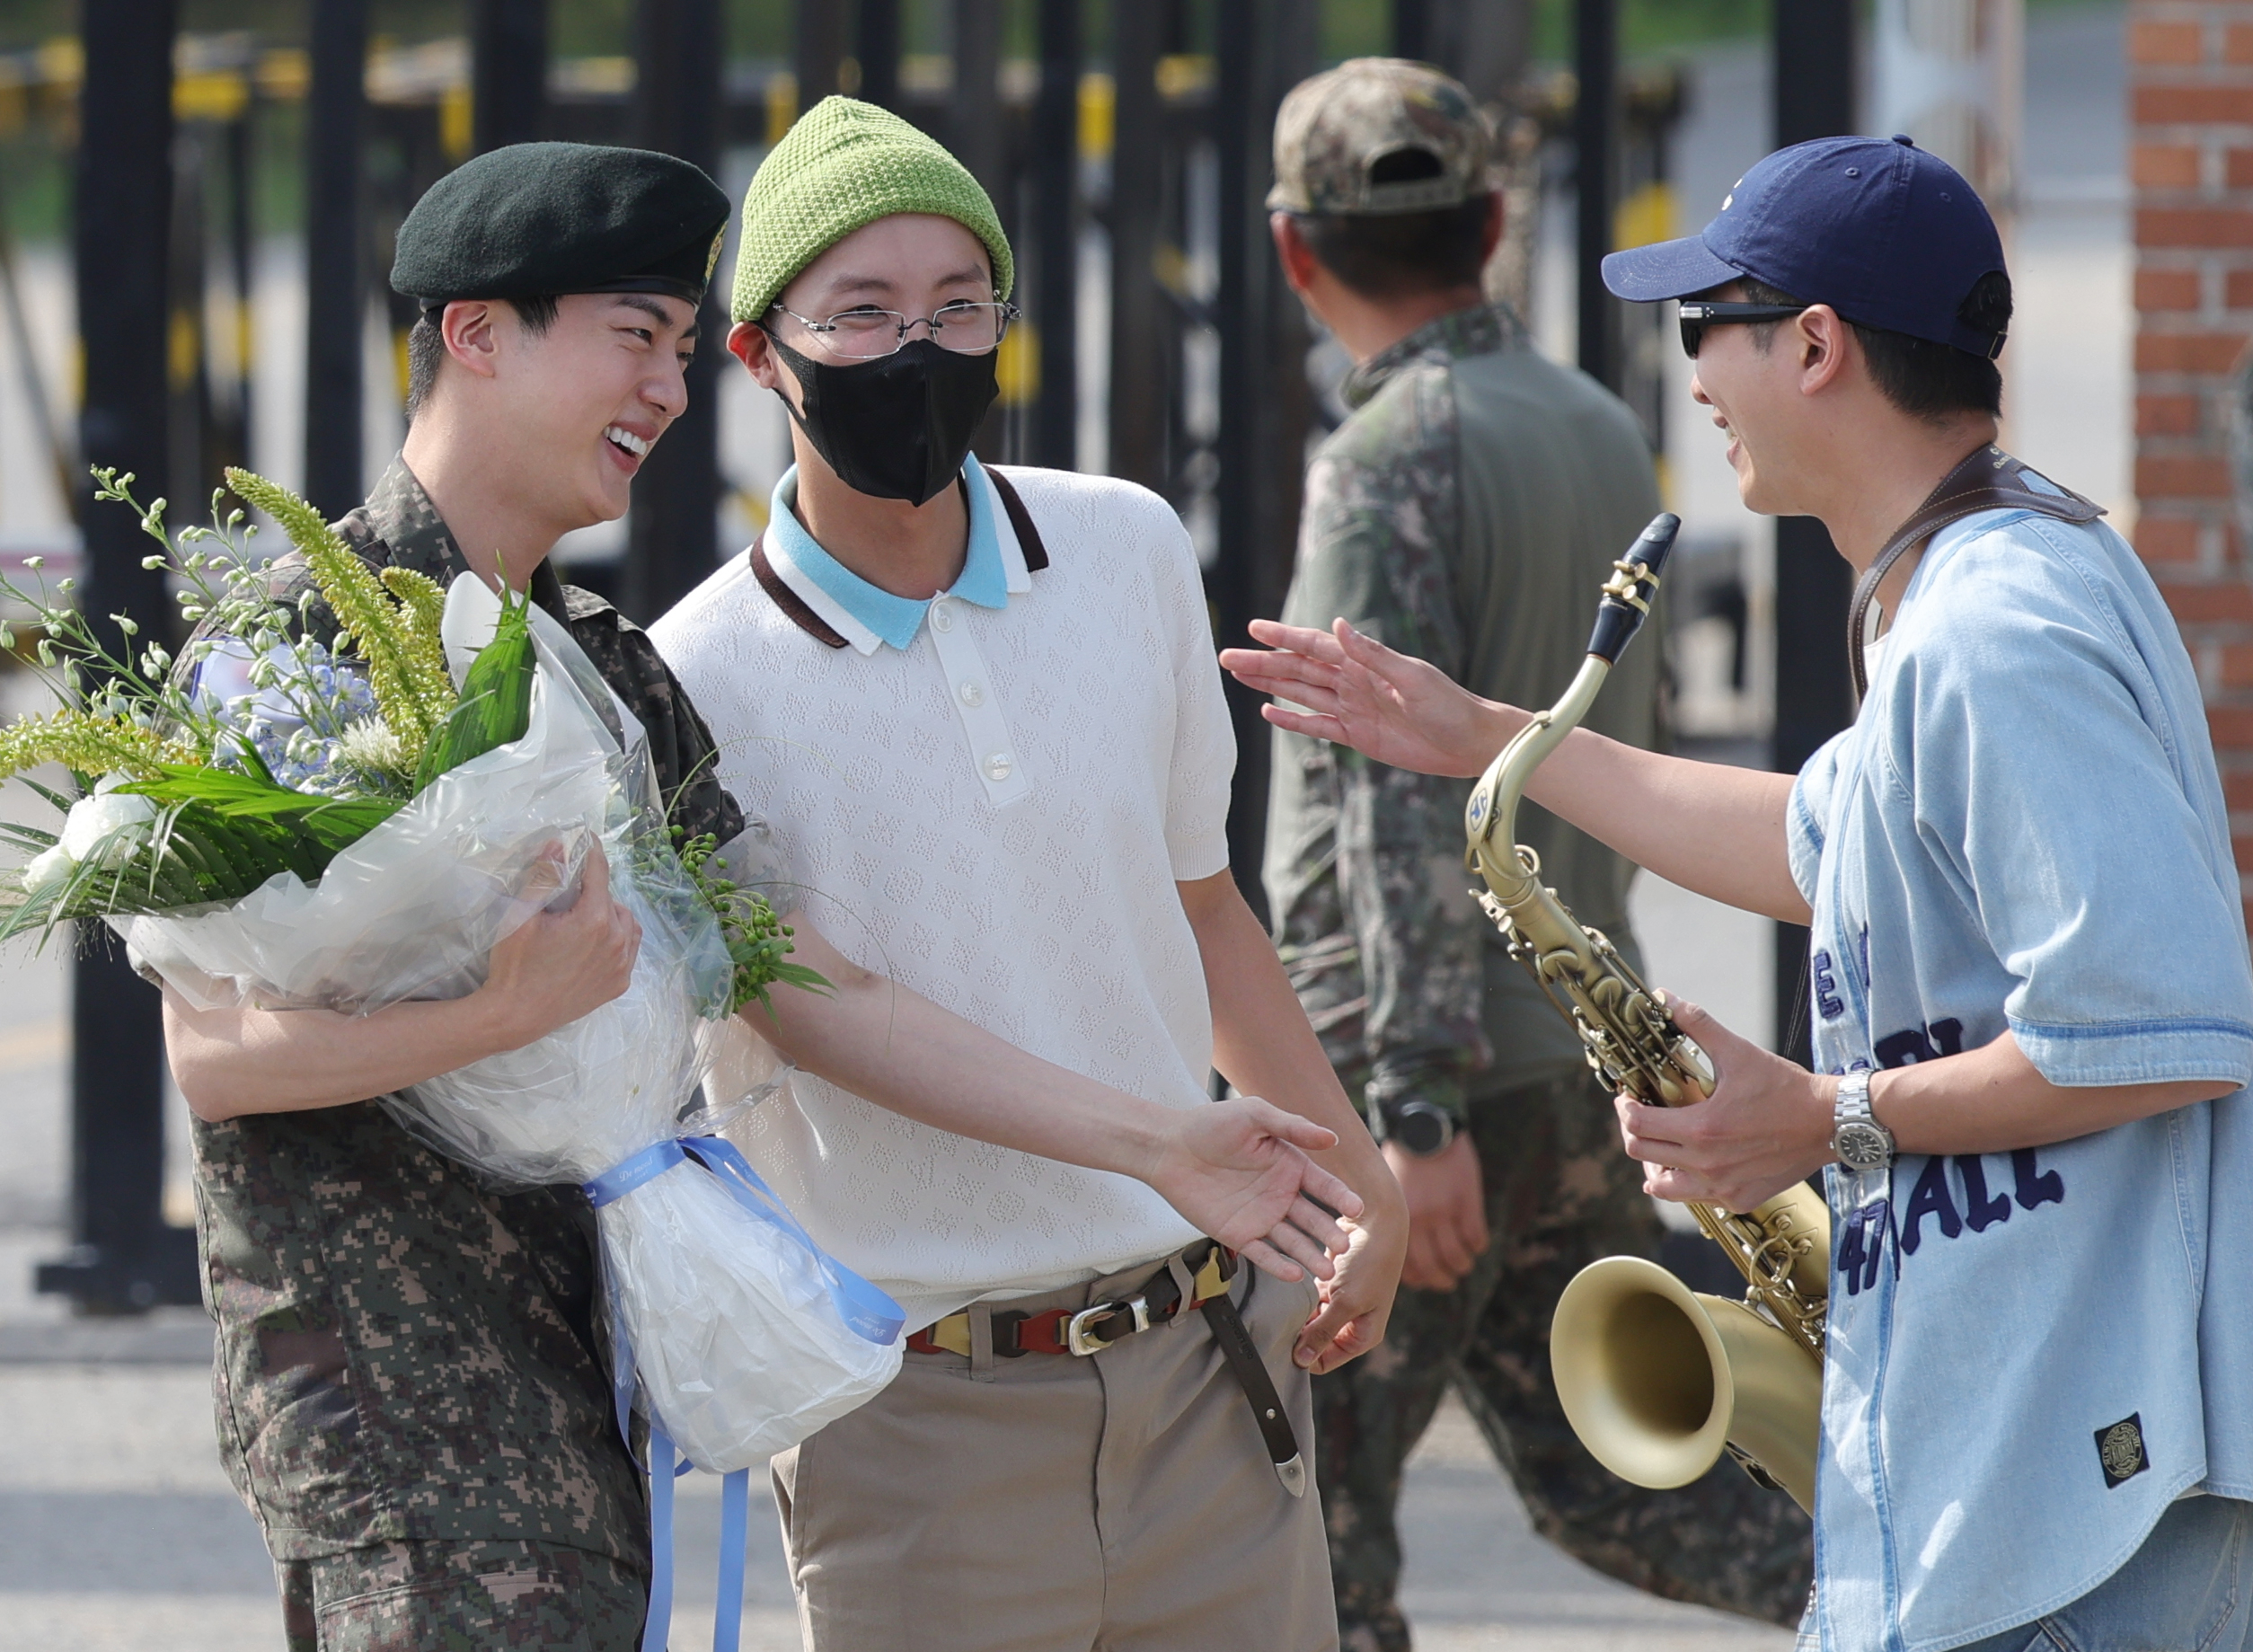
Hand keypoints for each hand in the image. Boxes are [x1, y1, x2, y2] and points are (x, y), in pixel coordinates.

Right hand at [477, 846, 642, 1048]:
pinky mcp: (618, 984)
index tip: (586, 838)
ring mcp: (621, 965)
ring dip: (610, 914)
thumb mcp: (522, 916)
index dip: (590, 851)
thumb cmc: (515, 964)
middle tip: (569, 895)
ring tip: (584, 917)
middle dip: (594, 890)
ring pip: (626, 924)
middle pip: (612, 898)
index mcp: (595, 919)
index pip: (599, 872)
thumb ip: (544, 877)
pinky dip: (616, 940)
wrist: (516, 1015)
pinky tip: (593, 943)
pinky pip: (628, 950)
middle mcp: (617, 941)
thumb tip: (559, 844)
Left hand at [1148, 1099, 1361, 1282]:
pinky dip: (1278, 1265)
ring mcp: (1260, 1216)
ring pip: (1292, 1241)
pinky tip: (1295, 1274)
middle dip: (1329, 1233)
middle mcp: (1279, 1193)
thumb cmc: (1210, 1124)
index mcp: (1289, 1165)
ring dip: (1310, 1255)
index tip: (1356, 1209)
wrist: (1168, 1147)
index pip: (1323, 1186)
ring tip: (1326, 1270)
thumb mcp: (1254, 1115)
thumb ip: (1292, 1126)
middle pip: (1312, 1219)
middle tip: (1342, 1247)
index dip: (1340, 1197)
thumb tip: (1332, 1137)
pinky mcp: (1237, 1234)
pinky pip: (1262, 1253)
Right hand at [1218, 618, 1513, 778]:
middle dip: (1263, 661)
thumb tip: (1340, 626)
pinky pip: (1316, 725)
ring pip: (1300, 693)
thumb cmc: (1449, 705)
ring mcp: (1352, 708)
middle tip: (1226, 656)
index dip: (1283, 636)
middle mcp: (1353, 682)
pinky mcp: (1356, 736)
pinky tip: (1268, 712)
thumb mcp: (1412, 678)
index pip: (1315, 645)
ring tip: (1238, 676)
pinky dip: (1292, 719)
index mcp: (1364, 662)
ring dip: (1269, 685)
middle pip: (1298, 669)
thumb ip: (1373, 654)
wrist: (1469, 743)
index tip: (1254, 627)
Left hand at [1292, 1200, 1405, 1374]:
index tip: (1282, 1346)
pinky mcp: (1330, 1284)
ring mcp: (1341, 1303)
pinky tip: (1288, 1293)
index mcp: (1363, 1336)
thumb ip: (1323, 1332)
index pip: (1325, 1361)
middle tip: (1277, 1325)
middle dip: (1298, 1336)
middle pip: (1316, 1342)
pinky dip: (1299, 1299)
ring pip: (1309, 1321)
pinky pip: (1308, 1301)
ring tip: (1281, 1308)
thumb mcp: (1347, 1302)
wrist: (1376, 1220)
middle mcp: (1353, 1323)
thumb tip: (1302, 1361)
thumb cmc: (1370, 1263)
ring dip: (1297, 1316)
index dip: (1304, 1357)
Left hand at [1386, 1132, 1488, 1291]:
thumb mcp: (1388, 1193)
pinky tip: (1476, 1244)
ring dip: (1462, 1266)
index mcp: (1397, 1220)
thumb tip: (1390, 1250)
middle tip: (1448, 1281)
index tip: (1425, 1280)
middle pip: (1434, 1268)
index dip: (1419, 1279)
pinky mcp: (1467, 1200)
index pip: (1408, 1267)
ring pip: (1457, 1257)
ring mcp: (1445, 1212)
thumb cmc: (1401, 1160)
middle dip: (1442, 1280)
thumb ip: (1392, 1221)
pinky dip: (1478, 1246)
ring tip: (1464, 1265)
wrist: (1421, 1127)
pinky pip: (1476, 1236)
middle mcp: (1420, 1220)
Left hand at [1614, 998, 1833, 1212]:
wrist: (1831, 1122)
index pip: (1637, 1125)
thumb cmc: (1786, 1088)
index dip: (1625, 1108)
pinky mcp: (1740, 1199)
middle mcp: (1707, 1164)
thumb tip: (1665, 998)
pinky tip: (1692, 1163)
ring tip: (1660, 1144)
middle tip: (1641, 1115)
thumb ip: (1698, 1024)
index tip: (1628, 1097)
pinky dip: (1686, 1182)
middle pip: (1642, 1154)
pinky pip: (1697, 1198)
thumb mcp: (1739, 1052)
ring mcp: (1723, 1187)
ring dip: (1654, 1164)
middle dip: (1634, 1131)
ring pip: (1663, 1186)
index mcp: (1701, 1129)